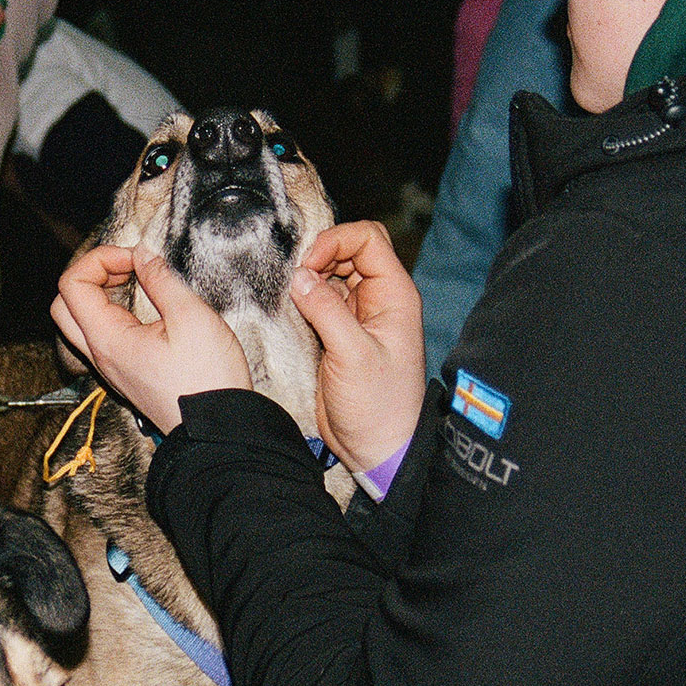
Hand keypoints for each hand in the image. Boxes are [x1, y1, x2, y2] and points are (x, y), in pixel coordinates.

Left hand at [50, 245, 248, 433]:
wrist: (218, 430)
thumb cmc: (208, 381)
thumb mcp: (192, 317)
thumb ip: (163, 280)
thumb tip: (144, 255)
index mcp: (108, 340)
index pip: (72, 284)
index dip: (99, 259)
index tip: (134, 258)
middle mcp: (101, 356)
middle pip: (64, 304)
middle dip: (91, 275)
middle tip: (127, 268)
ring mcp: (111, 368)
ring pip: (80, 322)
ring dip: (100, 295)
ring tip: (136, 284)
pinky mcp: (125, 374)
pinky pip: (100, 338)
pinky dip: (112, 314)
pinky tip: (144, 309)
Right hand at [290, 221, 426, 474]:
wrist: (376, 446)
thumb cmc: (379, 406)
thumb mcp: (353, 355)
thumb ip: (326, 311)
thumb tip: (299, 277)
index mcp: (394, 296)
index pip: (369, 240)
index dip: (336, 241)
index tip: (308, 265)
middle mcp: (378, 300)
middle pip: (349, 251)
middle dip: (319, 256)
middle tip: (296, 280)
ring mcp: (358, 316)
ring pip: (332, 275)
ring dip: (309, 278)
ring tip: (291, 296)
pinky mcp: (338, 334)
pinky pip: (320, 302)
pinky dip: (304, 300)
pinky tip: (292, 310)